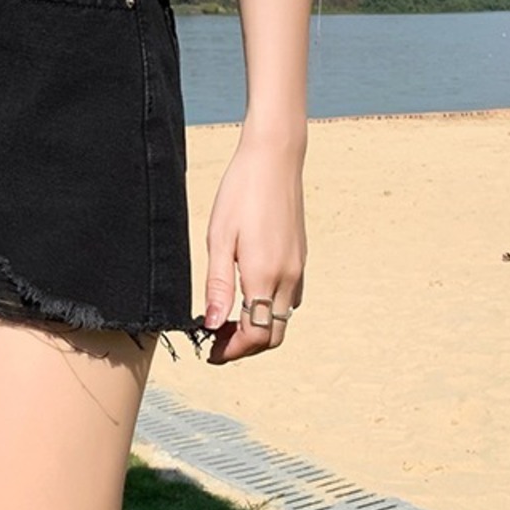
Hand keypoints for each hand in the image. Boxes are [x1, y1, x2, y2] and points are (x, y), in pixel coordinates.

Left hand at [201, 134, 306, 363]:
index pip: (255, 336)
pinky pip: (290, 298)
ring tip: (227, 318)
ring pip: (283, 319)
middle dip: (245, 347)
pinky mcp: (301, 256)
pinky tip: (248, 295)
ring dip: (258, 328)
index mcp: (264, 275)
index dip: (231, 351)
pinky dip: (270, 310)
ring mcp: (298, 267)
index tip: (209, 350)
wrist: (274, 158)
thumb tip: (212, 324)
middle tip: (215, 340)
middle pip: (272, 335)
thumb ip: (218, 285)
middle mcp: (288, 276)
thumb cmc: (241, 192)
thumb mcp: (219, 238)